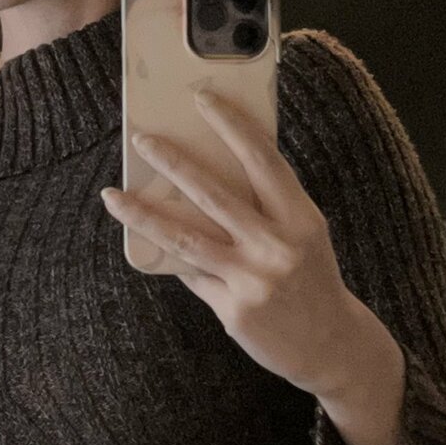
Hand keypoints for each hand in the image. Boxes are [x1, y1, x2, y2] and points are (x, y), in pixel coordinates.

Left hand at [100, 88, 364, 398]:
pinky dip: (174, 261)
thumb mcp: (304, 235)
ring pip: (186, 239)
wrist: (333, 346)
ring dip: (143, 215)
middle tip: (142, 138)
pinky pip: (193, 276)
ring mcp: (254, 280)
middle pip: (214, 195)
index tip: (202, 98)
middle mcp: (278, 246)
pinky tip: (153, 246)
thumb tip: (204, 176)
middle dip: (173, 162)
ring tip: (113, 196)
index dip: (232, 125)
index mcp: (301, 218)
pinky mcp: (234, 310)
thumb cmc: (311, 278)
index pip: (262, 160)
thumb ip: (266, 208)